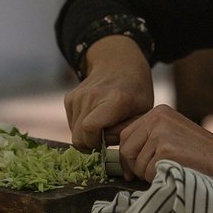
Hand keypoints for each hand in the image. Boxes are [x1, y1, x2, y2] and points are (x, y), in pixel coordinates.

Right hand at [65, 35, 153, 149]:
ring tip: (103, 124)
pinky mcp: (69, 98)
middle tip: (106, 138)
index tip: (107, 143)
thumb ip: (125, 133)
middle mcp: (92, 96)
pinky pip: (72, 124)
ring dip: (87, 135)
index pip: (90, 128)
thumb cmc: (136, 93)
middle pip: (79, 136)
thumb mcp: (142, 113)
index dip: (96, 143)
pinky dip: (81, 126)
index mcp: (115, 100)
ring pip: (74, 132)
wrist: (119, 64)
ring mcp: (78, 96)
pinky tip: (95, 116)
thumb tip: (103, 148)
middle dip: (91, 143)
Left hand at [117, 104, 212, 181]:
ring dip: (147, 174)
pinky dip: (157, 179)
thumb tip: (122, 154)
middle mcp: (156, 118)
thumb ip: (150, 137)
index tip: (131, 169)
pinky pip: (147, 172)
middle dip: (132, 166)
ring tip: (168, 170)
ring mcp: (160, 133)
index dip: (126, 155)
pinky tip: (174, 173)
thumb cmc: (200, 153)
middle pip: (125, 148)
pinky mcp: (165, 150)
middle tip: (146, 175)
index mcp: (157, 112)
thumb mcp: (172, 133)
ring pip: (136, 163)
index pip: (125, 135)